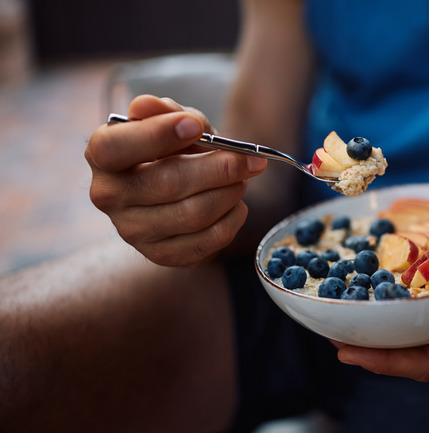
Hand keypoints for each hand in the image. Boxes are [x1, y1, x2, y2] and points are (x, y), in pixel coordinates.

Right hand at [85, 95, 267, 265]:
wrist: (182, 184)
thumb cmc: (174, 147)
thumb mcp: (173, 120)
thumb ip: (166, 111)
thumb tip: (148, 105)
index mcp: (102, 155)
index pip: (116, 147)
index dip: (156, 135)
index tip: (195, 126)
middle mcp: (108, 196)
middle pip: (167, 183)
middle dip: (218, 169)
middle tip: (250, 160)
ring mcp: (132, 231)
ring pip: (193, 214)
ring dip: (230, 194)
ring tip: (243, 180)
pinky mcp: (160, 255)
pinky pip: (206, 242)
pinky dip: (231, 220)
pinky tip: (236, 205)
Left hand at [333, 221, 428, 380]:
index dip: (391, 362)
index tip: (354, 354)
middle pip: (414, 356)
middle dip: (373, 353)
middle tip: (333, 338)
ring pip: (414, 339)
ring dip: (379, 335)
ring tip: (342, 323)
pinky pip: (421, 317)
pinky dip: (395, 312)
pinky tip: (373, 297)